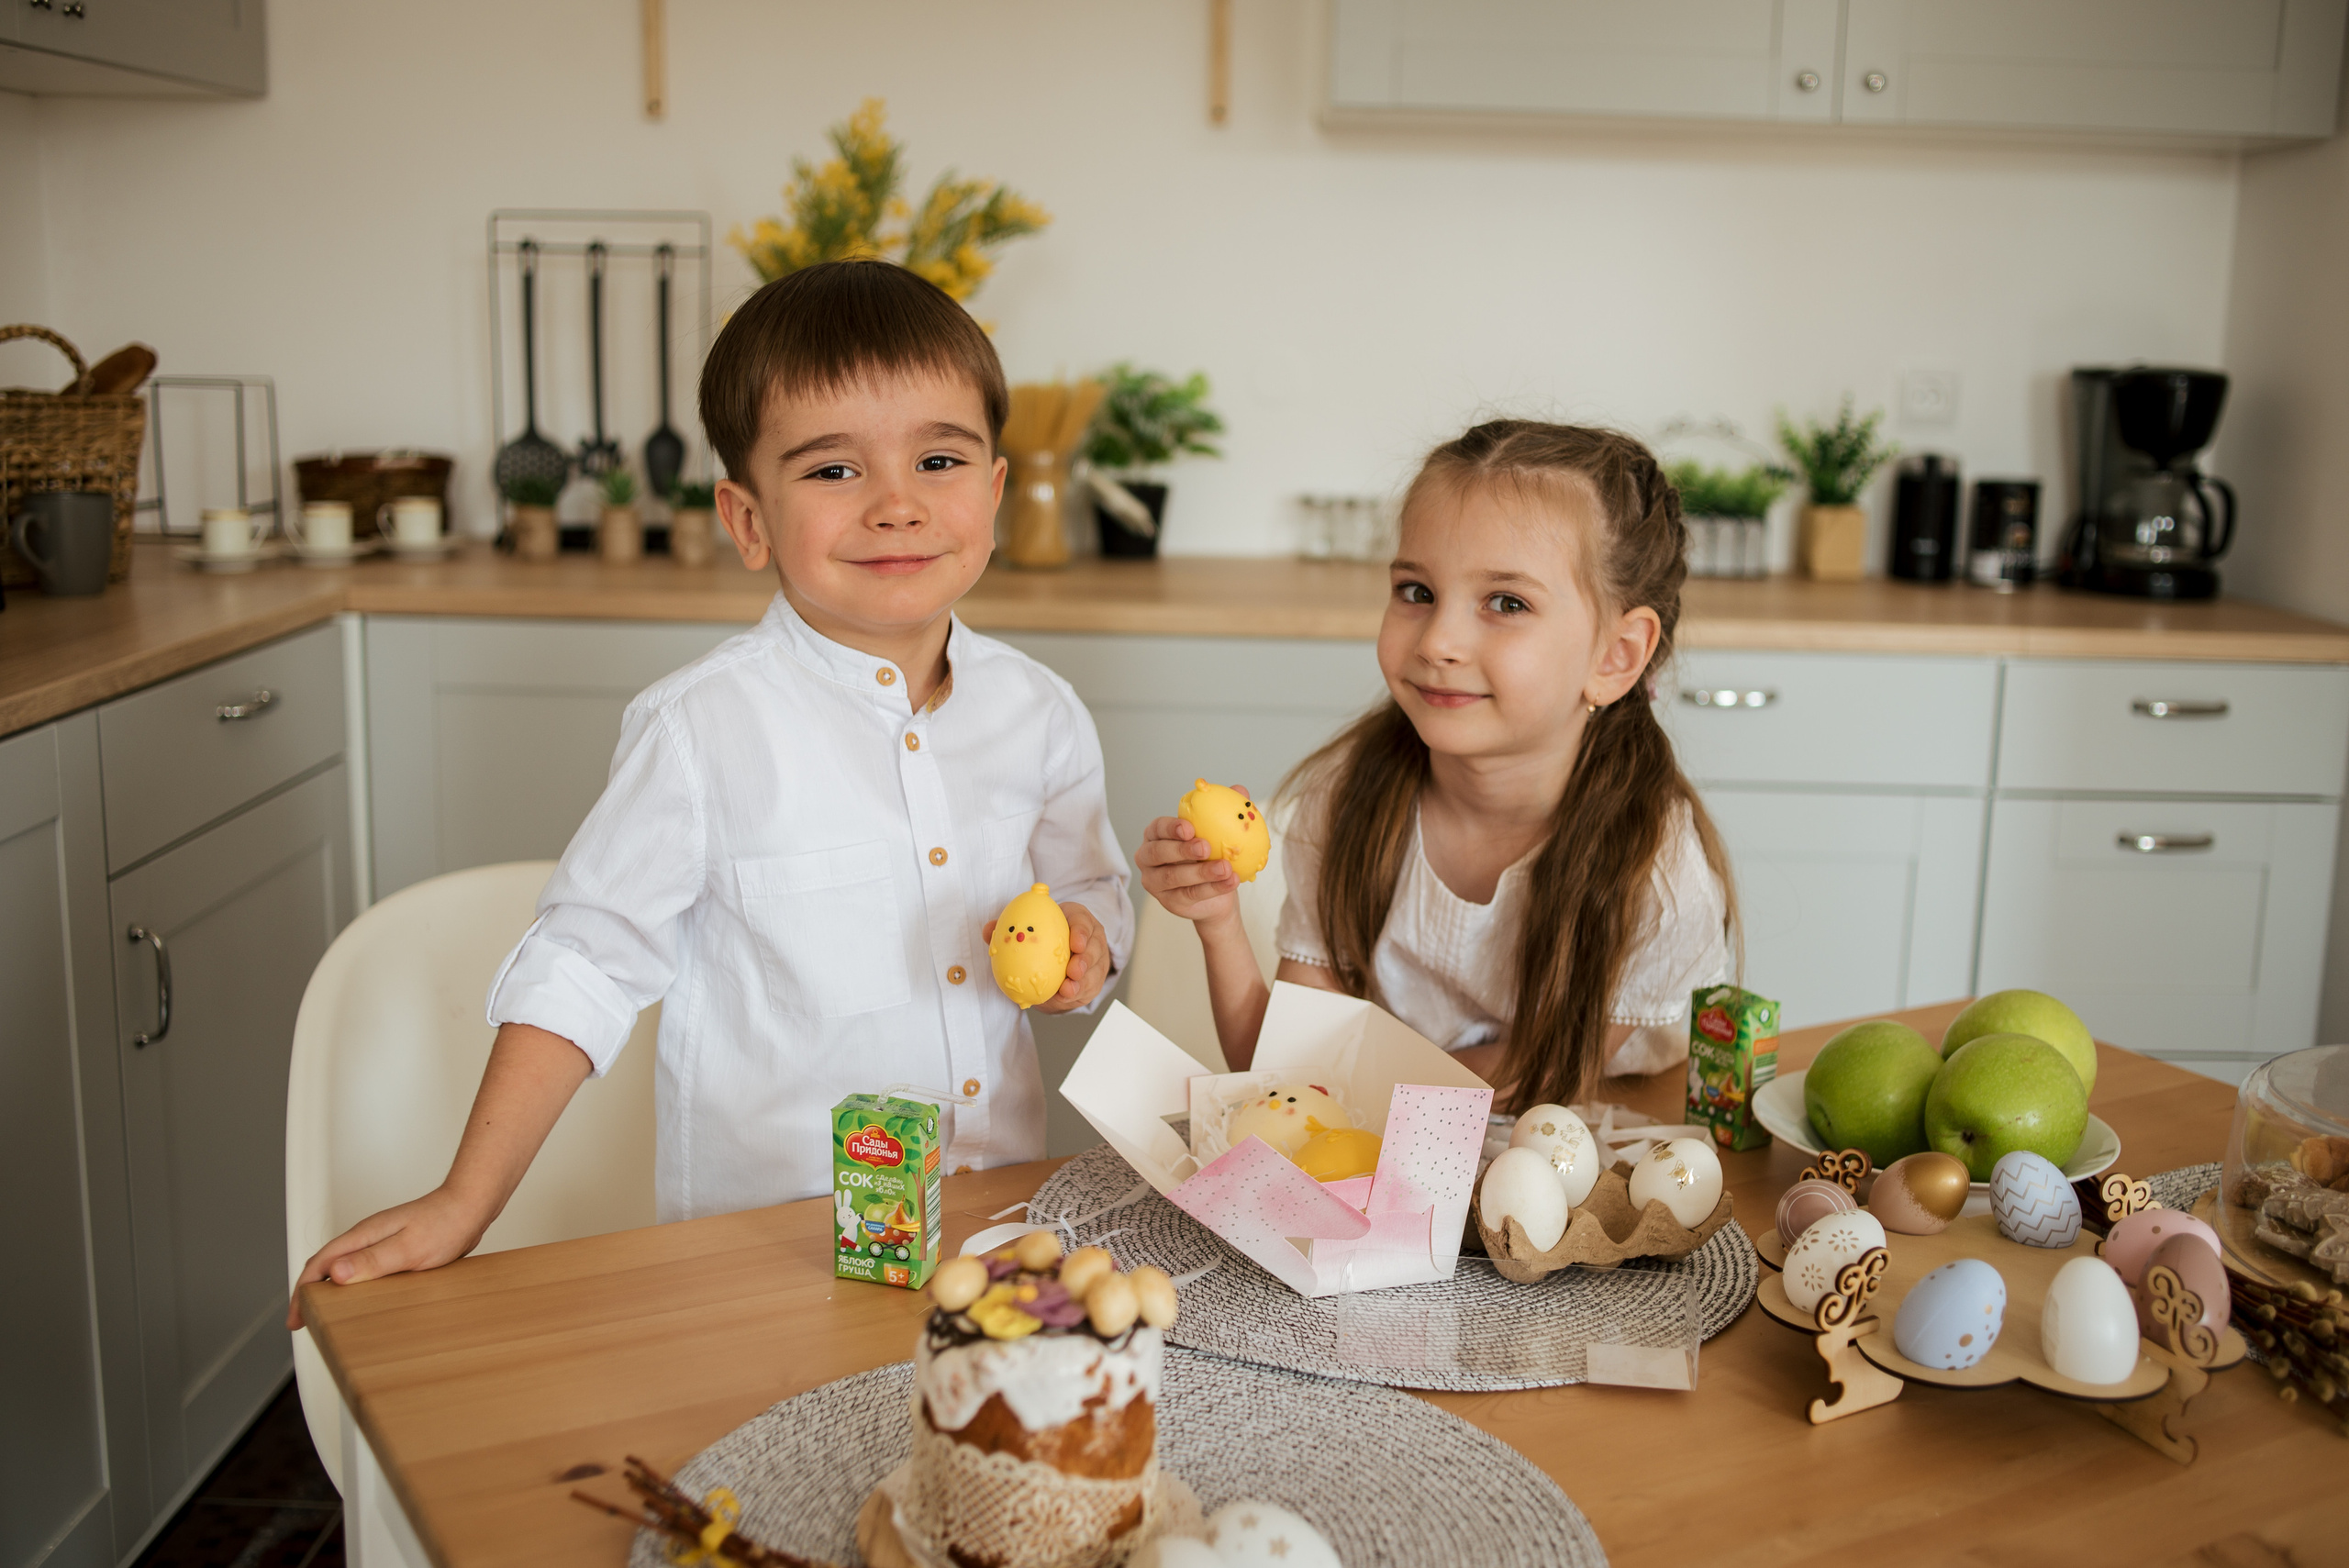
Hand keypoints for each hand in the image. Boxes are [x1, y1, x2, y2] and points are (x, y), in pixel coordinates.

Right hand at [285, 1184, 494, 1329]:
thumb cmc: (445, 1224)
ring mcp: (379, 1242)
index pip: (319, 1264)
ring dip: (330, 1291)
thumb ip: (373, 1261)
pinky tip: (361, 1300)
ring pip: (343, 1268)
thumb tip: (336, 1274)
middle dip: (310, 1293)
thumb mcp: (408, 1248)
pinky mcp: (393, 1249)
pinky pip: (364, 1270)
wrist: (471, 1207)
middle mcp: (366, 1237)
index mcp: (363, 1236)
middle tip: (305, 1321)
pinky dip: (353, 1287)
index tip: (296, 1317)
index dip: (303, 1292)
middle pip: (325, 1266)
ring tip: (326, 1315)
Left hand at [984, 901, 1111, 1013]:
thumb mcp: (1032, 928)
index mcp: (1077, 920)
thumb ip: (1008, 929)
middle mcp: (1091, 939)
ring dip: (1082, 983)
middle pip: (1094, 948)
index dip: (1081, 932)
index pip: (1083, 922)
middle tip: (1073, 972)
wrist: (1058, 954)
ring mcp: (1096, 960)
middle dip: (1086, 961)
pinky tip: (1064, 999)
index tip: (1075, 944)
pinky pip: (1088, 989)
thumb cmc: (1044, 937)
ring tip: (1067, 991)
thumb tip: (987, 930)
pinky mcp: (1094, 980)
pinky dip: (1077, 995)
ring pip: (1095, 972)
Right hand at [1135, 800, 1247, 927]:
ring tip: (1225, 868)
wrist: (1219, 890)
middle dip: (1182, 850)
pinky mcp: (1169, 901)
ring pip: (1173, 877)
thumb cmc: (1212, 854)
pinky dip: (1212, 888)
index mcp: (1156, 835)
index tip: (1190, 828)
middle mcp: (1148, 858)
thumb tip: (1239, 789)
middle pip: (1158, 853)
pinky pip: (1189, 895)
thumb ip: (1225, 810)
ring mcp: (1155, 882)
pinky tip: (1231, 881)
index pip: (1157, 828)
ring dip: (1201, 872)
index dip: (1170, 827)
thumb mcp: (1218, 831)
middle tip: (1206, 847)